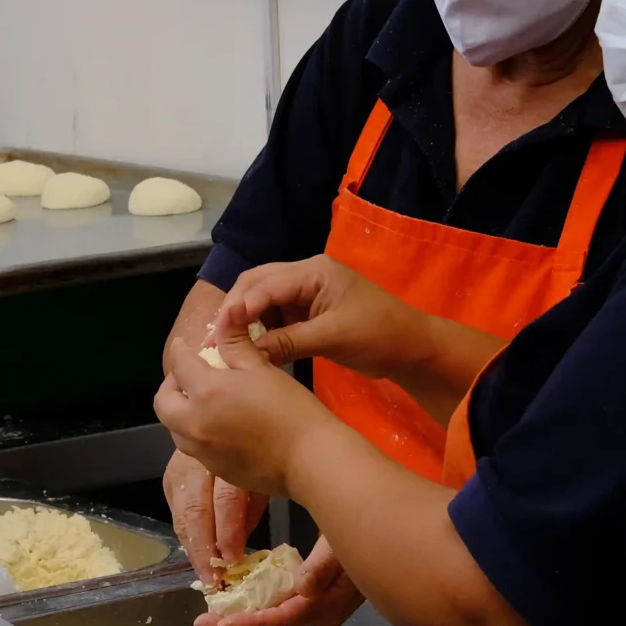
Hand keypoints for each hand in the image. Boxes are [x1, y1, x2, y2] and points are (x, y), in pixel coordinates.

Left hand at [154, 317, 335, 496]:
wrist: (311, 460)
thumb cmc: (290, 409)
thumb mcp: (261, 368)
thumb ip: (236, 342)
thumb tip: (226, 312)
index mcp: (205, 393)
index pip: (179, 366)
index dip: (180, 352)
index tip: (183, 347)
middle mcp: (194, 425)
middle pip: (163, 404)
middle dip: (172, 386)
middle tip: (190, 377)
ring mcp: (203, 452)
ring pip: (175, 429)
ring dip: (181, 412)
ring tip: (203, 402)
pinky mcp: (216, 470)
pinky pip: (194, 448)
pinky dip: (197, 433)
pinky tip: (220, 426)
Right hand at [163, 451, 268, 586]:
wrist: (232, 421)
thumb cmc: (261, 452)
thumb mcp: (266, 474)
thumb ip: (253, 506)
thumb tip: (239, 544)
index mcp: (232, 455)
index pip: (226, 498)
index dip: (228, 531)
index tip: (234, 559)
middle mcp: (200, 458)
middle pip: (196, 507)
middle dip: (204, 547)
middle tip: (214, 577)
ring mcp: (181, 465)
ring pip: (181, 511)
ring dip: (192, 545)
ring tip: (203, 573)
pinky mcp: (172, 475)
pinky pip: (176, 509)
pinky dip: (186, 534)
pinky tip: (195, 553)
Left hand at [189, 536, 364, 625]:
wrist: (377, 535)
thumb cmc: (358, 530)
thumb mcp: (343, 539)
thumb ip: (324, 564)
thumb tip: (301, 589)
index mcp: (329, 605)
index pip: (285, 623)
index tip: (221, 622)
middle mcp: (321, 621)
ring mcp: (313, 622)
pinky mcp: (305, 616)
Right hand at [214, 257, 435, 380]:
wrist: (411, 347)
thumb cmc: (379, 335)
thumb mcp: (333, 338)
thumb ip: (289, 342)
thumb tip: (247, 353)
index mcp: (314, 271)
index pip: (265, 283)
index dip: (239, 306)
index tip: (218, 331)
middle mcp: (305, 275)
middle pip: (257, 284)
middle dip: (234, 310)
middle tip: (214, 339)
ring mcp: (306, 292)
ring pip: (262, 300)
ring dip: (244, 320)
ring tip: (226, 345)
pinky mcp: (307, 311)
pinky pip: (275, 315)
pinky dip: (260, 329)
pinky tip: (249, 347)